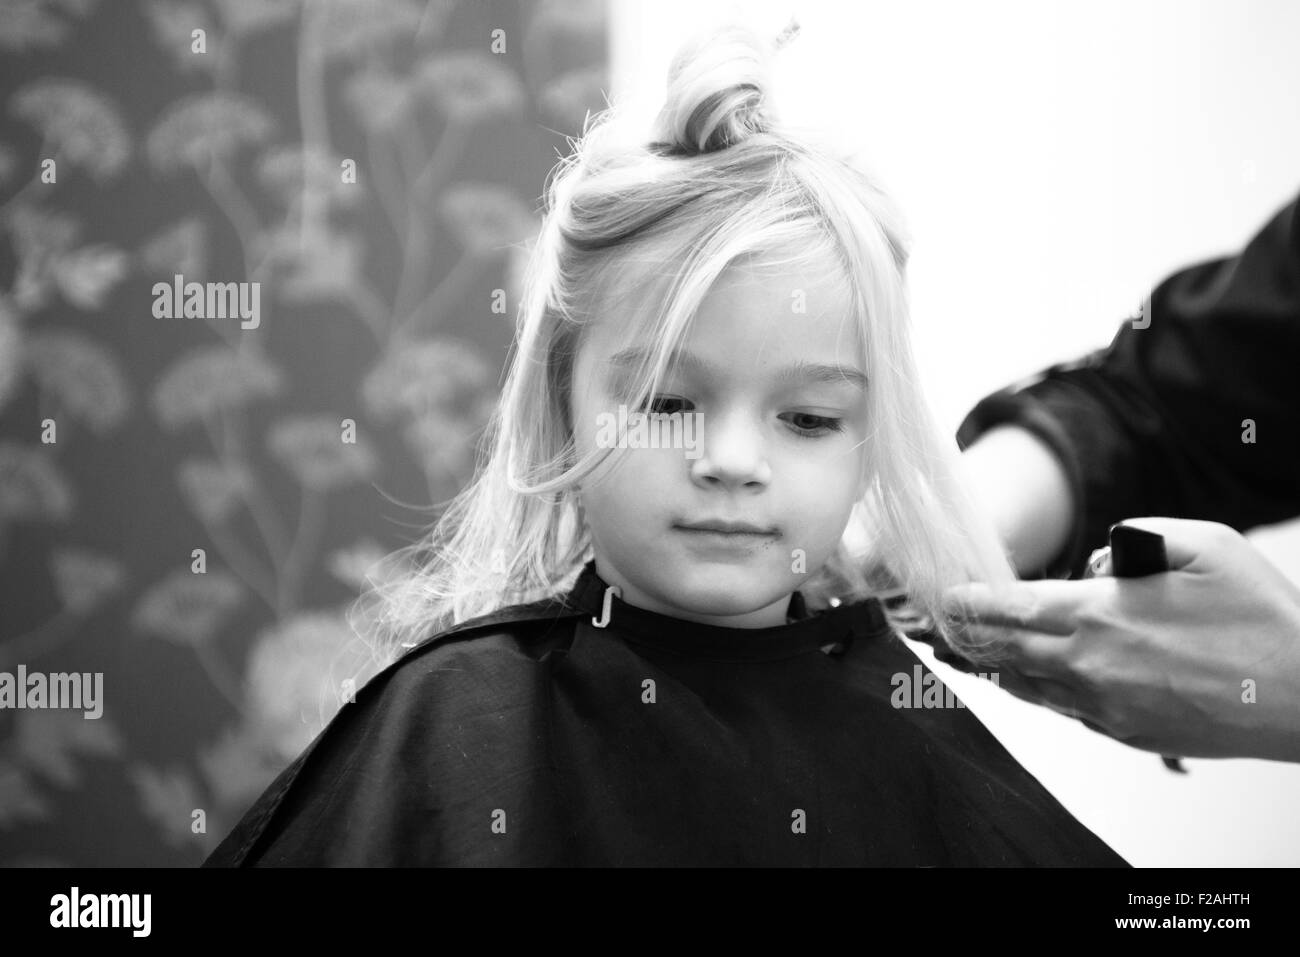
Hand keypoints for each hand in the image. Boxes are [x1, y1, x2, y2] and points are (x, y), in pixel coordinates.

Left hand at [940, 518, 1299, 761]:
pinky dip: (1035, 689)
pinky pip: (1063, 708)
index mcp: (1100, 615)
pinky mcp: (1124, 733)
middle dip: (964, 636)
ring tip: (963, 649)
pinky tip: (1024, 676)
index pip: (1007, 608)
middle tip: (932, 625)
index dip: (965, 603)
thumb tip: (1099, 559)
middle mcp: (1090, 665)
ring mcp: (1105, 707)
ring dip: (993, 665)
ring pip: (1027, 685)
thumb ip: (1135, 537)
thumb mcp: (1203, 543)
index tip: (940, 597)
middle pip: (1003, 651)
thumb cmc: (1262, 617)